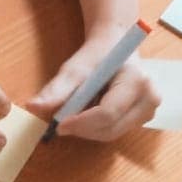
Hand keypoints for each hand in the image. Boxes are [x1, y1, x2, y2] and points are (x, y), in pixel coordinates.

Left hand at [28, 26, 159, 140]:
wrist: (117, 46)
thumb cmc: (98, 54)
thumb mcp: (75, 67)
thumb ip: (56, 89)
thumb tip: (32, 107)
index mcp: (137, 80)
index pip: (108, 113)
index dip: (81, 122)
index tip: (58, 124)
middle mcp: (149, 98)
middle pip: (109, 128)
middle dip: (82, 128)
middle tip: (61, 121)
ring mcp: (149, 111)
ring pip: (110, 134)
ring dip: (87, 129)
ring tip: (78, 111)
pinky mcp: (144, 119)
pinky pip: (114, 132)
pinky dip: (96, 128)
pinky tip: (90, 112)